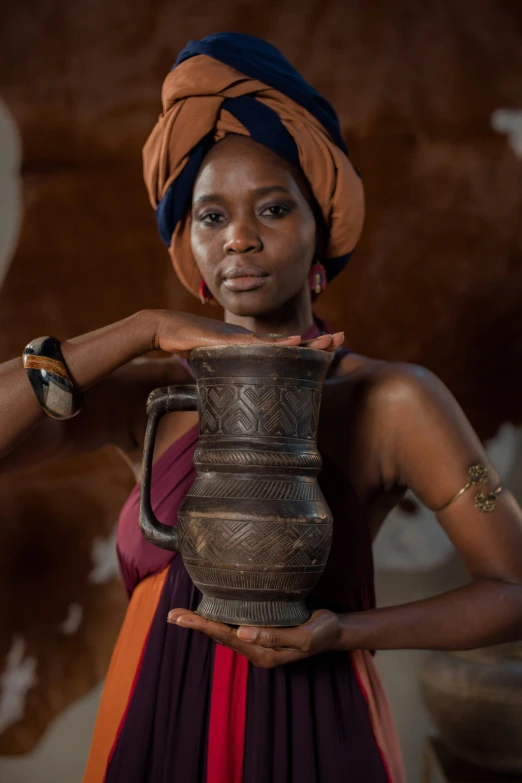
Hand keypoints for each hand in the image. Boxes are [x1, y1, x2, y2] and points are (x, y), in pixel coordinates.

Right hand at [146, 310, 343, 353]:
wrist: (165, 328)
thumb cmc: (186, 344)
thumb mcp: (211, 361)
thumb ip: (224, 370)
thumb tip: (230, 387)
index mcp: (250, 346)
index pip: (284, 349)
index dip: (306, 349)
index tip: (327, 349)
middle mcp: (251, 340)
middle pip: (290, 344)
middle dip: (317, 342)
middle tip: (342, 338)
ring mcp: (242, 339)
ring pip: (281, 343)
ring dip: (307, 343)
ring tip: (330, 342)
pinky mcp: (231, 341)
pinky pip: (259, 345)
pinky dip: (279, 345)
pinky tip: (297, 344)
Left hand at [167, 608, 342, 667]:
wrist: (335, 631)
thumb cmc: (322, 631)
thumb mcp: (303, 636)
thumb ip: (274, 636)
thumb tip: (242, 632)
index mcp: (263, 653)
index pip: (226, 637)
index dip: (203, 626)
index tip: (182, 619)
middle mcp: (256, 649)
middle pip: (220, 635)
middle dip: (196, 625)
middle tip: (171, 615)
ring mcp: (258, 642)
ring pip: (225, 631)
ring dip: (203, 622)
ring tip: (181, 615)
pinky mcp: (261, 631)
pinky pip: (234, 625)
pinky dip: (218, 618)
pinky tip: (209, 611)